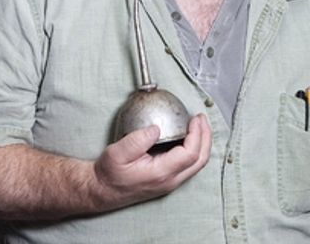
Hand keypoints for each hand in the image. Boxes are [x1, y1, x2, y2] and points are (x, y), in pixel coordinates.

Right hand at [92, 114, 211, 211]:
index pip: (190, 154)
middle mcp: (170, 180)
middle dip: (206, 137)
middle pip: (200, 160)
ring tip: (198, 124)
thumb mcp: (117, 153)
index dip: (197, 134)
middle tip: (201, 118)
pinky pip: (189, 165)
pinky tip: (188, 136)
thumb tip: (156, 128)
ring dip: (202, 142)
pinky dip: (195, 148)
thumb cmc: (110, 173)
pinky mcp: (168, 180)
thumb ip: (137, 140)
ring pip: (197, 164)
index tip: (195, 118)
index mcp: (161, 173)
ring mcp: (171, 182)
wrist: (103, 190)